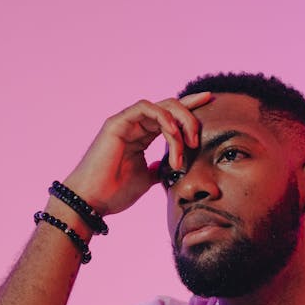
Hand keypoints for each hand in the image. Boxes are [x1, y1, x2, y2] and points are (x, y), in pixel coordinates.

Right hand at [63, 91, 211, 217]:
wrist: (92, 202)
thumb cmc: (114, 193)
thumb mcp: (146, 180)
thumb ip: (158, 169)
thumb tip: (169, 168)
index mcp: (143, 136)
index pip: (170, 116)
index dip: (191, 108)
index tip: (212, 102)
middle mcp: (135, 125)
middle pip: (171, 107)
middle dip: (191, 118)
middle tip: (197, 140)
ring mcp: (126, 122)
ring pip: (163, 106)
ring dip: (180, 124)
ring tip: (187, 146)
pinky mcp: (117, 122)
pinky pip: (147, 108)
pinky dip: (164, 120)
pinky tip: (173, 137)